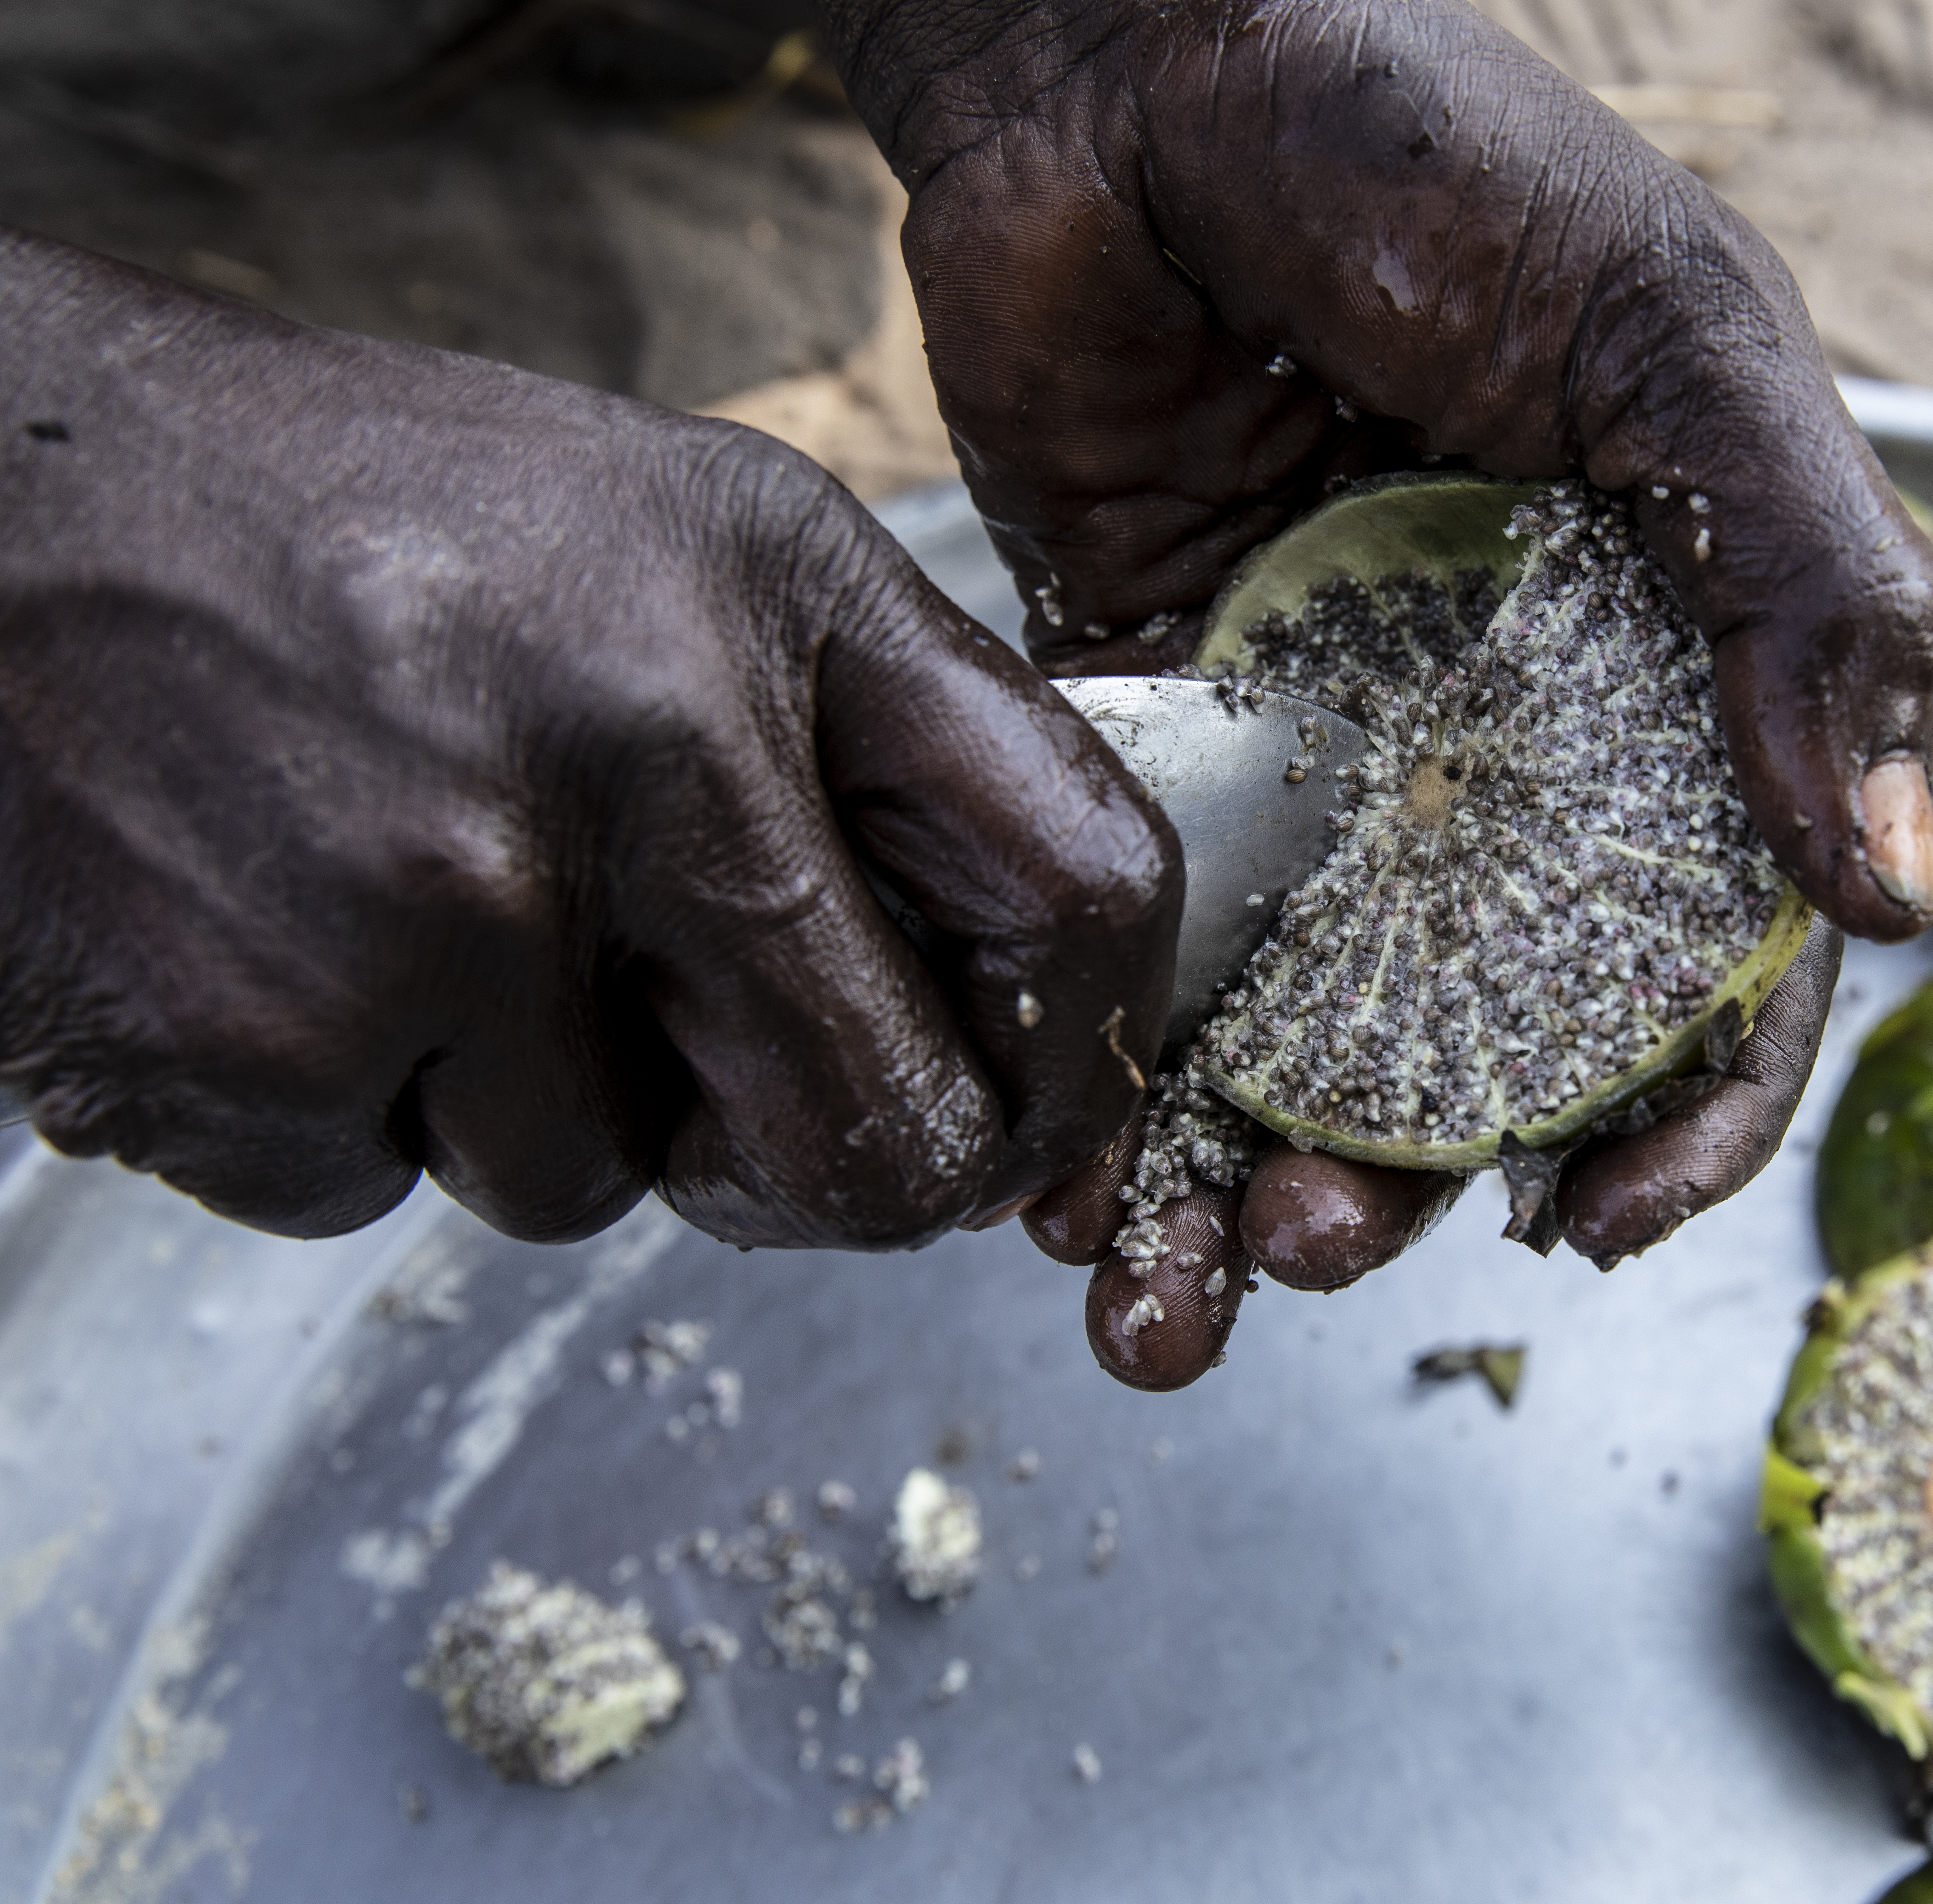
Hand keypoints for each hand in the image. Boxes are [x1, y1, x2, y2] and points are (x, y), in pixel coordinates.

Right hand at [0, 229, 1175, 1246]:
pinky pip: (385, 1198)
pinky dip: (348, 1110)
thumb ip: (879, 733)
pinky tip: (275, 934)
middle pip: (875, 1147)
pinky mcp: (247, 1060)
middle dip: (809, 1155)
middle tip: (697, 1068)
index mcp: (767, 612)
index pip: (1084, 888)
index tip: (1027, 1084)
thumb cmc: (351, 517)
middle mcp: (631, 763)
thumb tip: (1018, 969)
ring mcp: (430, 927)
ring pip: (593, 1188)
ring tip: (398, 896)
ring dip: (523, 1098)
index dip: (1087, 1039)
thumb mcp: (680, 534)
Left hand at [810, 0, 1932, 1384]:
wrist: (1125, 65)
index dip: (1678, 1113)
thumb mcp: (1670, 328)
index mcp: (1661, 676)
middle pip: (1492, 1035)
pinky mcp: (1160, 740)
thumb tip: (1891, 884)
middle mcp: (1502, 743)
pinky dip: (1120, 1070)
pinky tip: (1073, 1171)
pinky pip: (1154, 943)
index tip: (1589, 1218)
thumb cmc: (1422, 152)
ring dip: (1257, 1169)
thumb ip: (1803, 581)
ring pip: (1316, 1028)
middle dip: (1421, 1175)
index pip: (1712, 954)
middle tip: (1323, 1237)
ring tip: (1180, 1262)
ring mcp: (1327, 755)